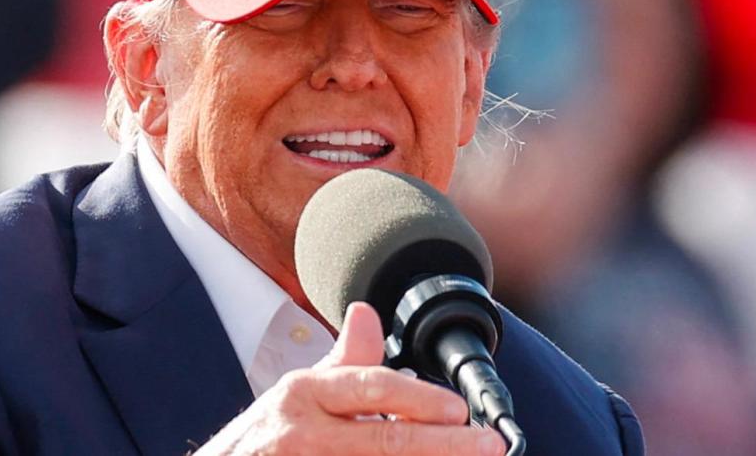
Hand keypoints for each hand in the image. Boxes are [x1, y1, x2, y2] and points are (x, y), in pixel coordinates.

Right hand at [197, 302, 504, 454]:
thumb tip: (366, 313)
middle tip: (489, 446)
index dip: (419, 398)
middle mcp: (302, 433)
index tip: (460, 410)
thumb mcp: (298, 393)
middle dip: (445, 446)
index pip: (370, 387)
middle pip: (385, 441)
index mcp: (305, 393)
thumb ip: (343, 360)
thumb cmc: (267, 440)